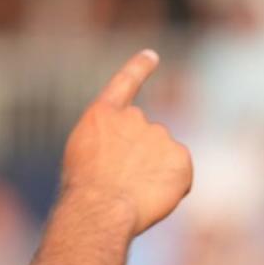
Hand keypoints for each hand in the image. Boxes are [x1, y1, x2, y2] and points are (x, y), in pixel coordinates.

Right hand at [62, 49, 192, 236]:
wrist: (99, 208)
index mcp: (103, 115)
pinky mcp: (180, 158)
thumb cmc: (83, 192)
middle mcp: (134, 118)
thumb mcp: (82, 158)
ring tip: (129, 195)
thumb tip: (137, 160)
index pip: (125, 83)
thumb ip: (109, 146)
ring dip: (151, 174)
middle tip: (118, 184)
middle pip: (144, 136)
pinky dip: (170, 188)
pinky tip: (149, 198)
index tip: (151, 56)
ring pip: (162, 157)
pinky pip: (180, 174)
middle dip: (137, 157)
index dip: (139, 68)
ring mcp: (159, 136)